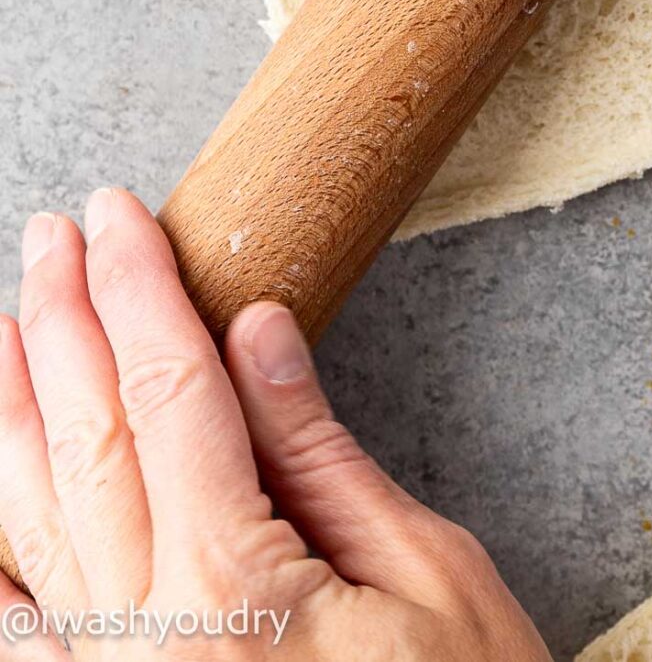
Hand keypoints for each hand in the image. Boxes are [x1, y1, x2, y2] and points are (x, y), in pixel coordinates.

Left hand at [0, 190, 548, 660]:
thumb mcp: (426, 577)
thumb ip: (322, 455)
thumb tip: (257, 330)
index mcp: (234, 590)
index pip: (167, 394)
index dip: (137, 292)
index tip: (117, 216)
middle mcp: (144, 643)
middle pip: (84, 443)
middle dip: (65, 323)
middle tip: (55, 236)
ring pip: (25, 527)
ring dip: (12, 413)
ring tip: (8, 323)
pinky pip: (14, 639)